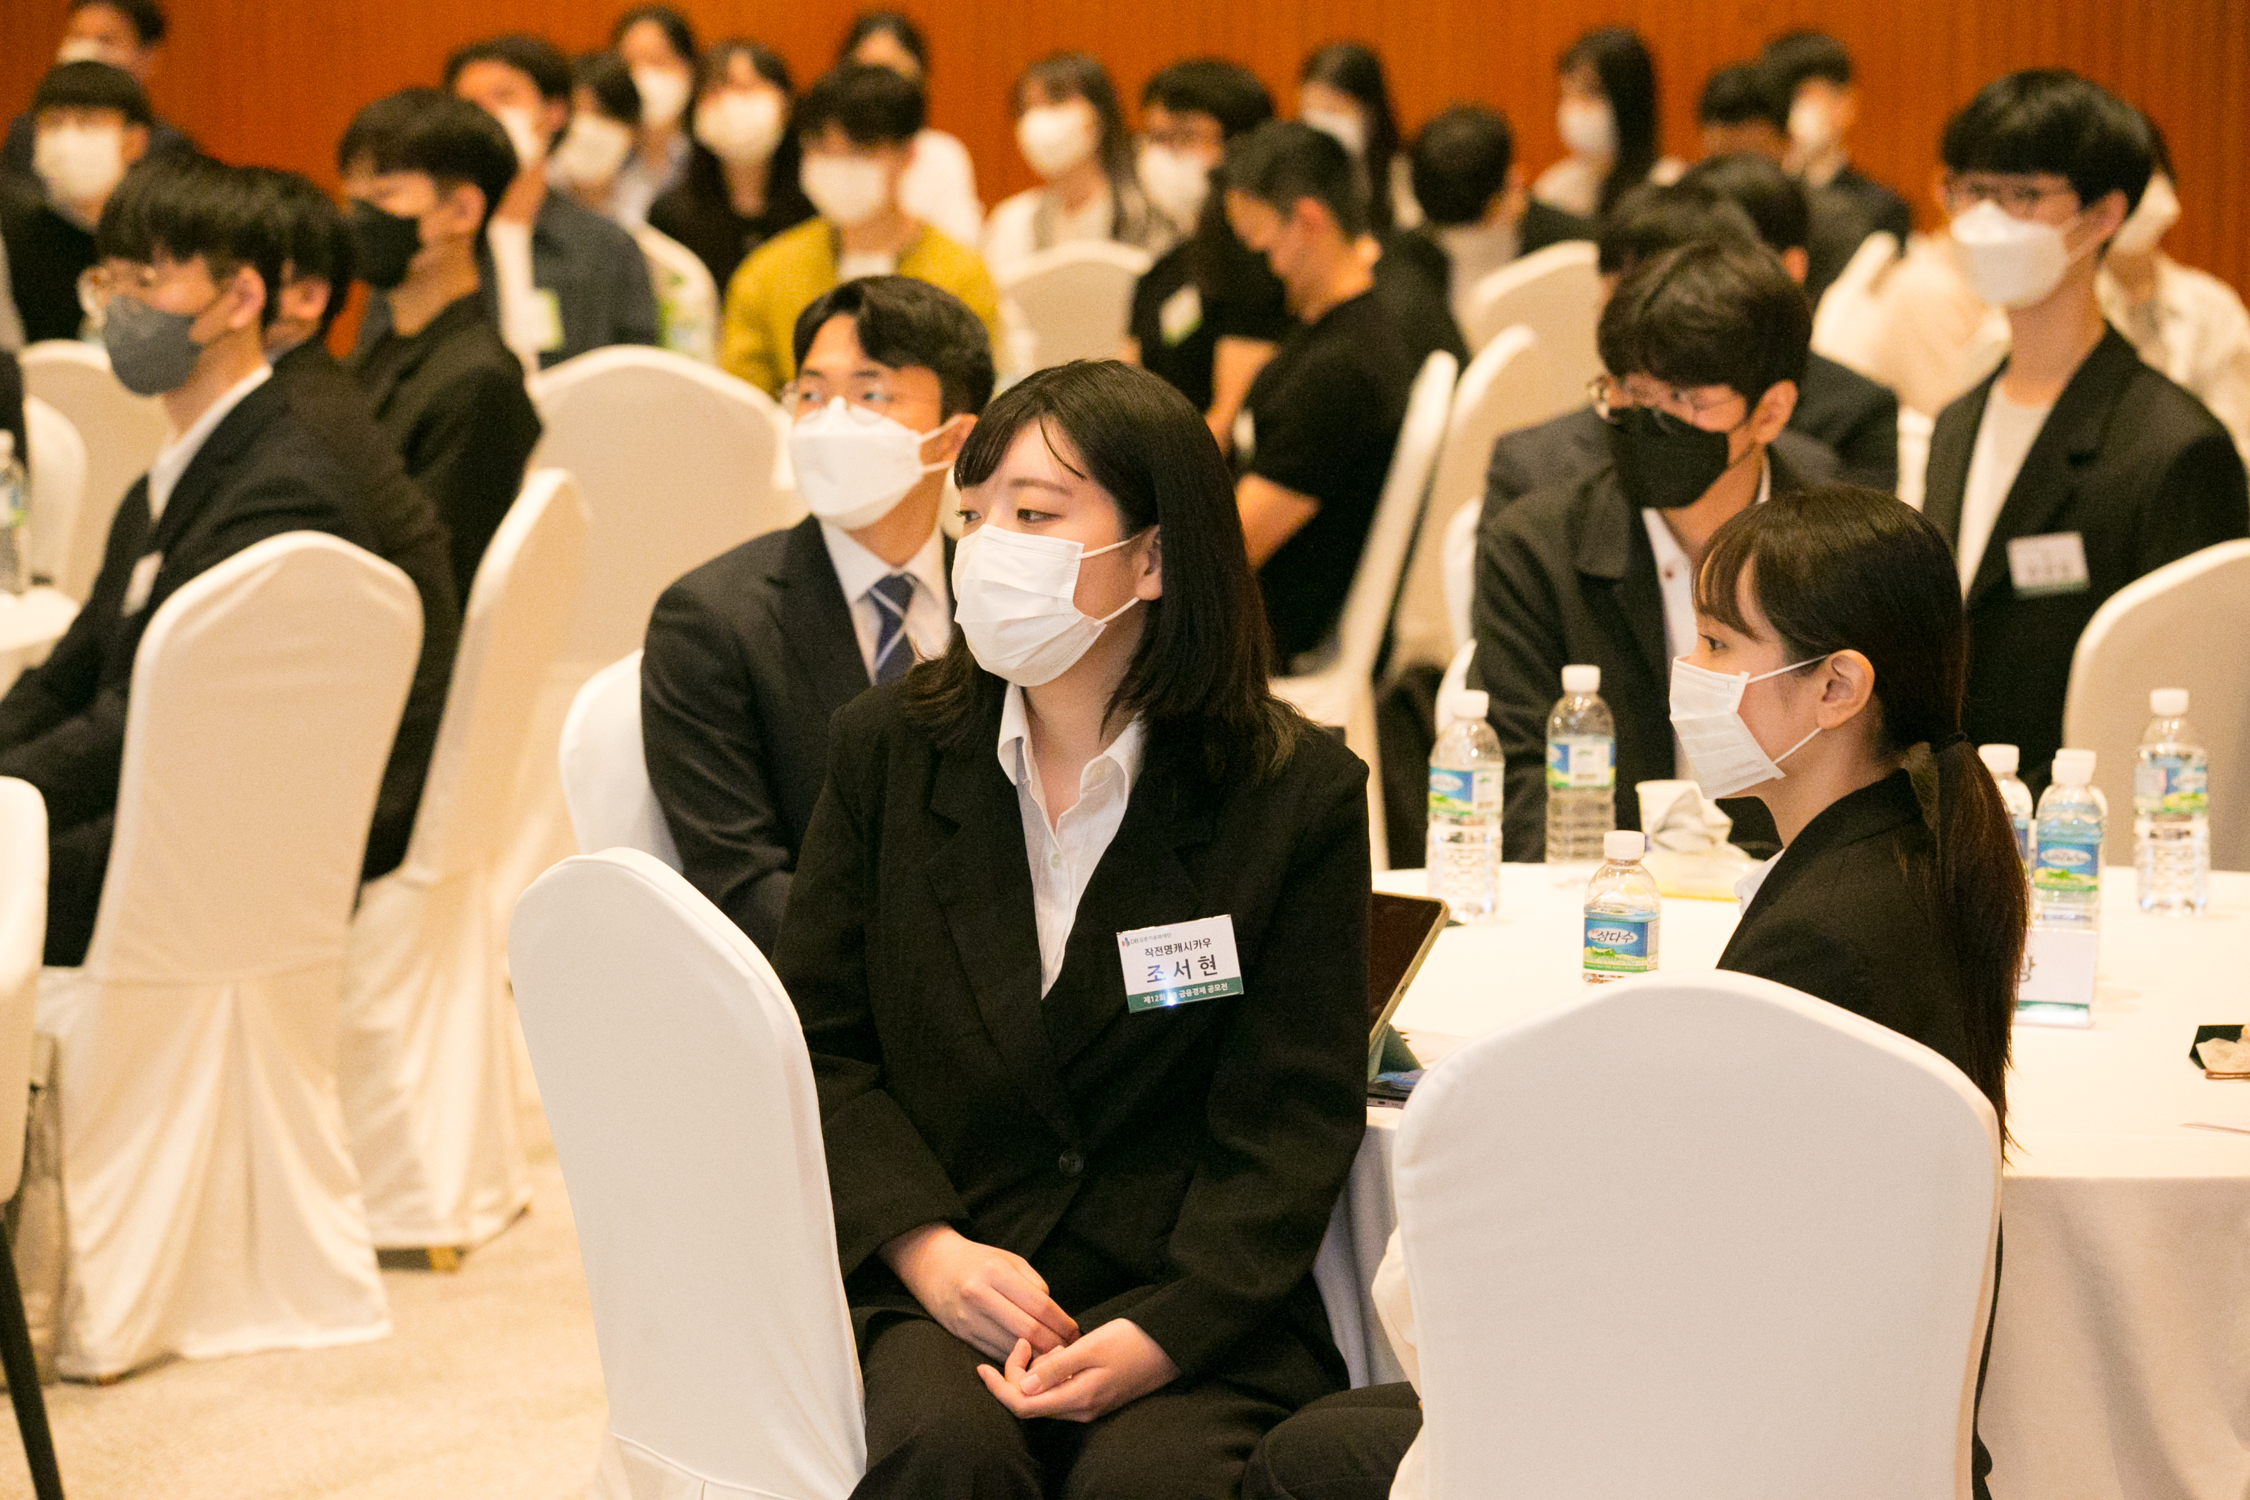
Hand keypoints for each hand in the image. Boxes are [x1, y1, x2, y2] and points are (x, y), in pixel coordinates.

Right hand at [880, 1223, 1078, 1361]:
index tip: (1075, 1332)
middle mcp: (979, 1295)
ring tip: (1054, 1357)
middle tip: (1070, 1350)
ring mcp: (967, 1317)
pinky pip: (996, 1352)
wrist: (931, 1264)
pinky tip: (1030, 1358)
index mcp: (995, 1272)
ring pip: (1012, 1347)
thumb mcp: (1009, 1259)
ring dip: (1037, 1357)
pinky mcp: (961, 1334)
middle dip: (1054, 1344)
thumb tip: (1056, 1316)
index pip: (1039, 1305)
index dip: (1062, 1323)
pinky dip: (1017, 1359)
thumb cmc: (978, 1260)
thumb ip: (1034, 1284)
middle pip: (1028, 1331)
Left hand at [975, 1320, 1179, 1422]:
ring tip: (1050, 1344)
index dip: (998, 1388)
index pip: (1023, 1406)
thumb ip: (1055, 1370)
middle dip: (1017, 1374)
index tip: (981, 1366)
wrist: (1170, 1347)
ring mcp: (1089, 1407)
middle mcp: (1081, 1411)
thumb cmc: (1131, 1341)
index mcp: (1077, 1399)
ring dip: (1035, 1373)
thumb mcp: (1090, 1348)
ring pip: (1045, 1397)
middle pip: (1031, 1403)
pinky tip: (1063, 1352)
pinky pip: (1061, 1392)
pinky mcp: (1096, 1398)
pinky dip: (1051, 1374)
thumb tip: (1022, 1389)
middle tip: (1026, 1341)